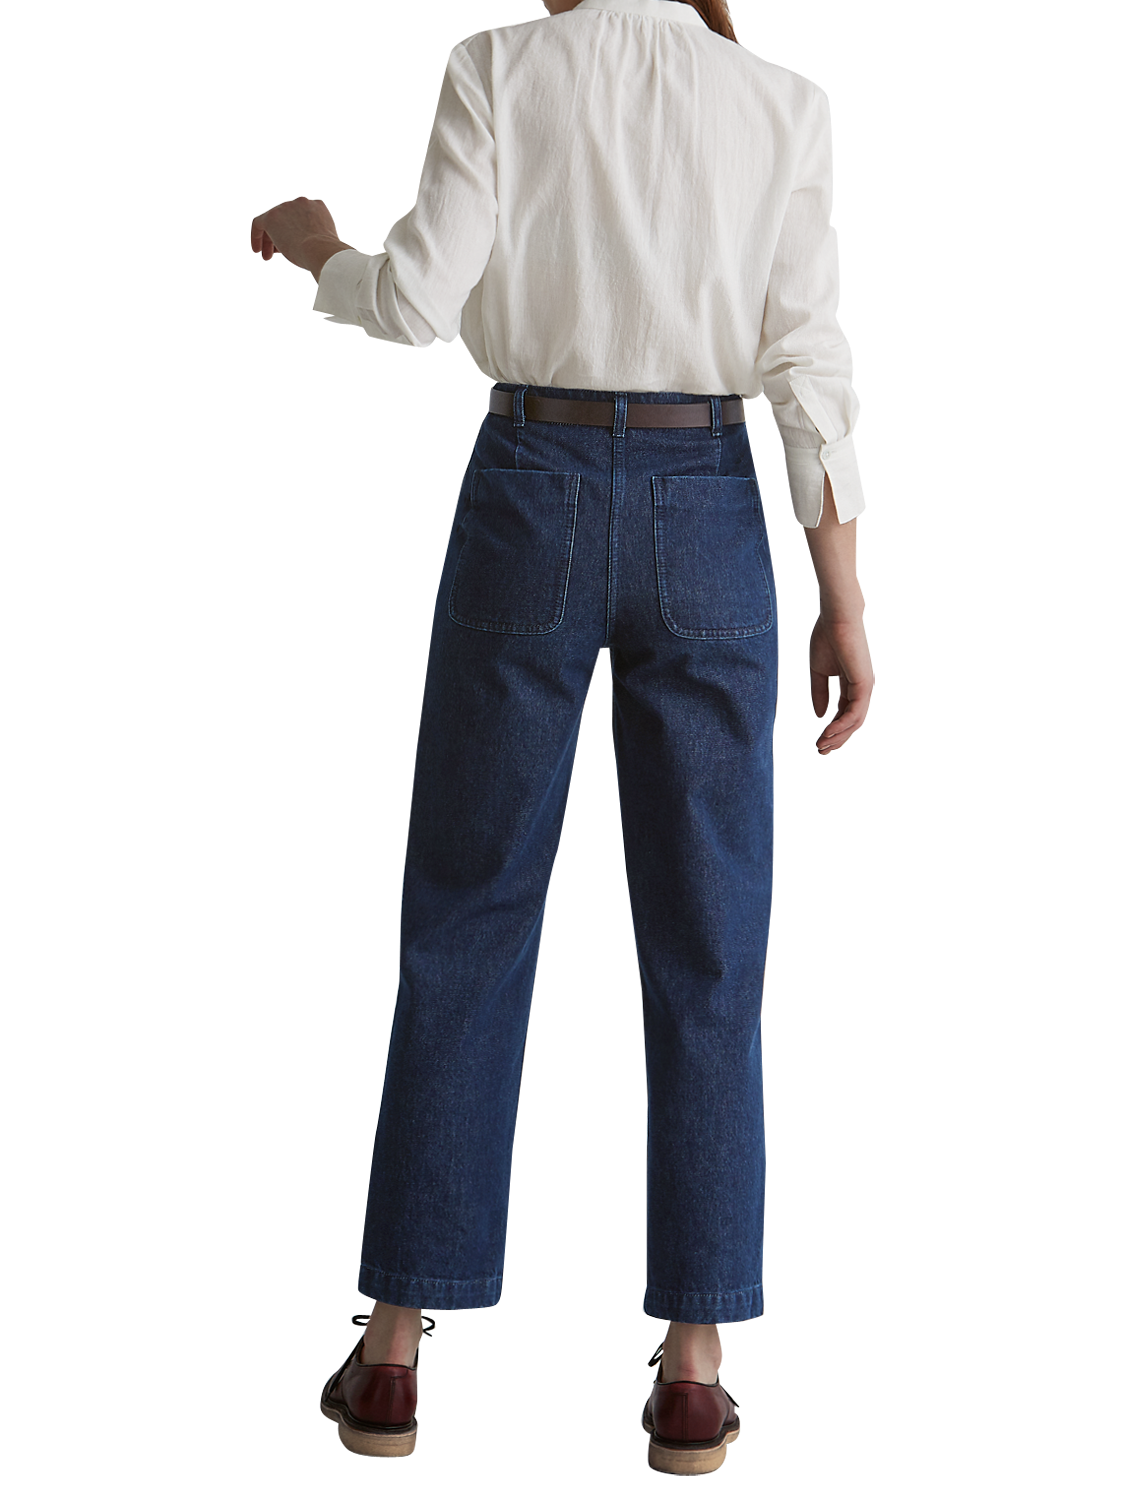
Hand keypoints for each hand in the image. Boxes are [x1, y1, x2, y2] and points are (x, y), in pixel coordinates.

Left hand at [249, 196, 350, 278]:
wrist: (323, 251)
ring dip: (269, 239)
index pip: (302, 214)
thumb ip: (318, 240)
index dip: (295, 229)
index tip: (292, 243)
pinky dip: (256, 237)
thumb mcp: (327, 243)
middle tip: (277, 252)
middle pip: (285, 216)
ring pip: (272, 221)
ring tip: (267, 256)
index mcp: (319, 206)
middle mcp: (302, 201)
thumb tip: (312, 251)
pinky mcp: (271, 217)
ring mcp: (286, 207)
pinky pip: (258, 224)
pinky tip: (257, 251)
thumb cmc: (329, 255)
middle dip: (281, 234)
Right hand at [809, 614, 873, 754]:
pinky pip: (855, 713)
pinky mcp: (864, 684)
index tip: (817, 742)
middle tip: (820, 751)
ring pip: (855, 722)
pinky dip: (841, 725)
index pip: (844, 714)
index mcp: (852, 685)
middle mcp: (862, 688)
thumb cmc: (827, 637)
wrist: (836, 617)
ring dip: (838, 736)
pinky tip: (827, 732)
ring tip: (821, 746)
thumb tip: (820, 716)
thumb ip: (819, 693)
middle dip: (836, 739)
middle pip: (852, 723)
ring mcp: (865, 687)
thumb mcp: (818, 671)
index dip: (831, 729)